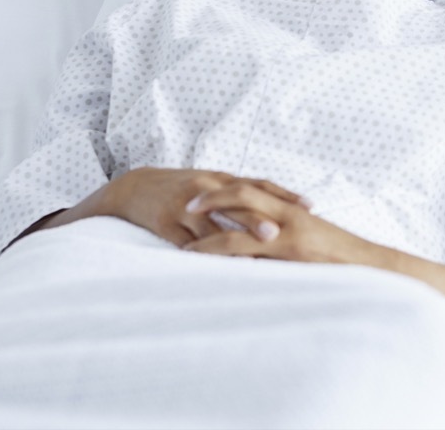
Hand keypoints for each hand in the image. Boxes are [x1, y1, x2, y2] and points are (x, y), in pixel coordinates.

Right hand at [105, 168, 310, 249]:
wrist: (135, 188)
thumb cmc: (183, 189)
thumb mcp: (212, 183)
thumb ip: (241, 195)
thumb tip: (278, 212)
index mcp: (222, 179)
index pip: (260, 185)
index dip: (285, 195)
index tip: (309, 207)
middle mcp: (206, 189)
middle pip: (238, 204)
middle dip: (259, 219)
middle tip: (279, 233)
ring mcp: (185, 207)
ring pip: (212, 226)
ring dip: (232, 243)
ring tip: (253, 257)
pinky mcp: (166, 224)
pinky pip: (187, 242)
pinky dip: (203, 254)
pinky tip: (217, 266)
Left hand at [181, 179, 380, 266]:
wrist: (373, 266)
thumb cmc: (346, 260)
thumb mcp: (314, 245)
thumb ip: (289, 243)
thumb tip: (266, 252)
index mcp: (294, 211)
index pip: (256, 191)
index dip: (229, 190)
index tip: (205, 196)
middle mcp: (289, 214)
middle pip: (243, 193)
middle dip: (212, 196)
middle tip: (186, 203)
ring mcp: (289, 231)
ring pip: (240, 218)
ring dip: (210, 222)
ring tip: (183, 228)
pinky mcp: (289, 249)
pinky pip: (246, 246)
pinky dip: (222, 249)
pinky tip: (205, 259)